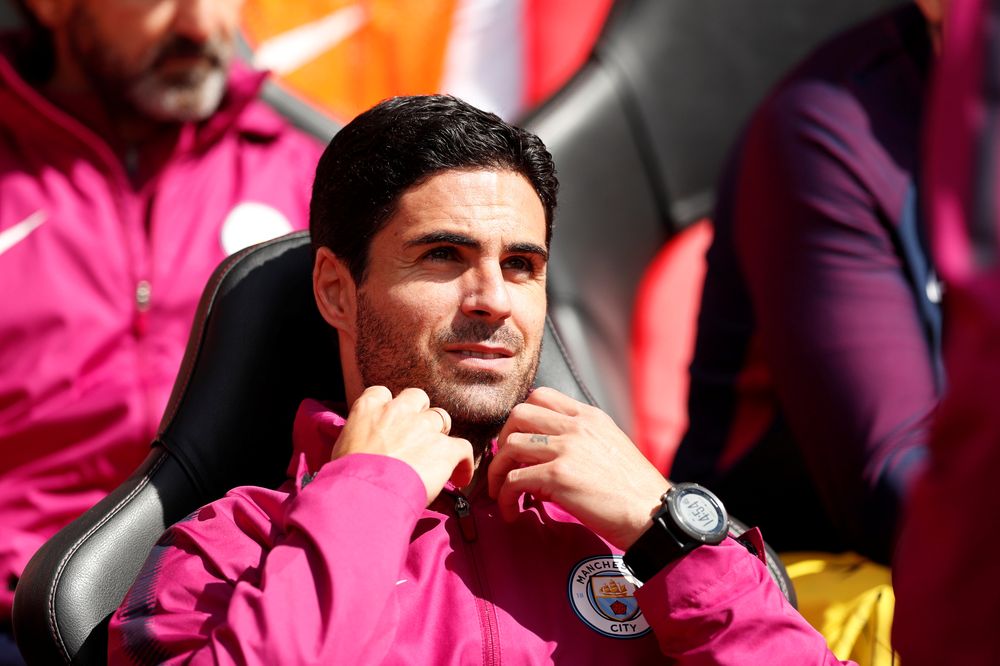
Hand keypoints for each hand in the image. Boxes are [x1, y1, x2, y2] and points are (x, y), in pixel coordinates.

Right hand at [332, 386, 474, 505]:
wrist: (364, 493)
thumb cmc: (346, 477)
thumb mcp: (341, 448)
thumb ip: (357, 438)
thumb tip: (361, 450)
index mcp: (368, 408)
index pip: (382, 393)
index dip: (389, 406)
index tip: (390, 421)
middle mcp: (397, 411)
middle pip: (417, 398)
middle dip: (418, 413)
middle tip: (415, 435)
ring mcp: (423, 427)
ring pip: (441, 418)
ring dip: (439, 436)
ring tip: (436, 457)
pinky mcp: (443, 448)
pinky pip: (463, 448)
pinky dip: (464, 463)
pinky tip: (461, 479)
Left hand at [488, 387, 670, 550]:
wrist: (655, 516)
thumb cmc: (635, 491)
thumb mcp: (612, 447)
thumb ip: (582, 440)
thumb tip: (547, 453)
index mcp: (590, 417)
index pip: (540, 395)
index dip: (521, 419)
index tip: (518, 444)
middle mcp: (577, 426)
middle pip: (517, 414)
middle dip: (502, 440)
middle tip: (506, 467)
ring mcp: (567, 448)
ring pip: (509, 446)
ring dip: (498, 473)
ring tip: (504, 495)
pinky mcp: (559, 476)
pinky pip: (513, 480)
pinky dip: (505, 498)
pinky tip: (512, 512)